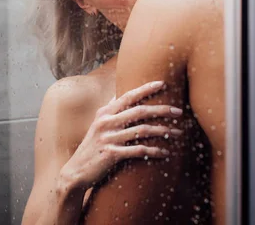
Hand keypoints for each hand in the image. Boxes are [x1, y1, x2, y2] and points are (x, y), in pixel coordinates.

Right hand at [59, 81, 183, 190]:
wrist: (76, 172)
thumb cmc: (91, 146)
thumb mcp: (97, 124)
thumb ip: (110, 110)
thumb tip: (119, 93)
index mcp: (104, 113)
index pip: (128, 96)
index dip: (146, 89)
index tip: (163, 83)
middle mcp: (106, 123)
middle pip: (139, 111)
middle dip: (162, 110)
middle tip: (179, 111)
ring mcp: (109, 138)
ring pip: (142, 130)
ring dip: (163, 131)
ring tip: (177, 133)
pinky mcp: (112, 154)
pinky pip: (139, 151)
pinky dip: (154, 151)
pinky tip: (165, 152)